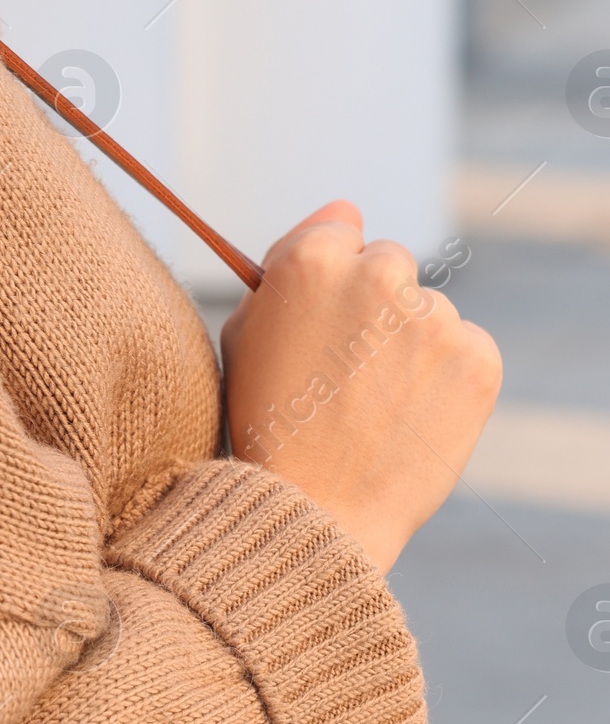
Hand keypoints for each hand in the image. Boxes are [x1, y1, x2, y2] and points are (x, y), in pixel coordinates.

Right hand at [220, 202, 501, 574]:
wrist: (314, 512)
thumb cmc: (265, 425)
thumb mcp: (246, 333)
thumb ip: (289, 263)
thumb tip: (347, 212)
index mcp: (313, 260)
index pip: (343, 228)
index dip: (331, 278)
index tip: (325, 319)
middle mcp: (379, 277)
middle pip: (391, 265)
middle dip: (375, 307)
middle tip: (348, 375)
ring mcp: (434, 318)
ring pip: (429, 313)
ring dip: (411, 347)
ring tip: (374, 409)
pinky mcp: (477, 358)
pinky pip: (466, 349)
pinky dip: (447, 378)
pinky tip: (409, 417)